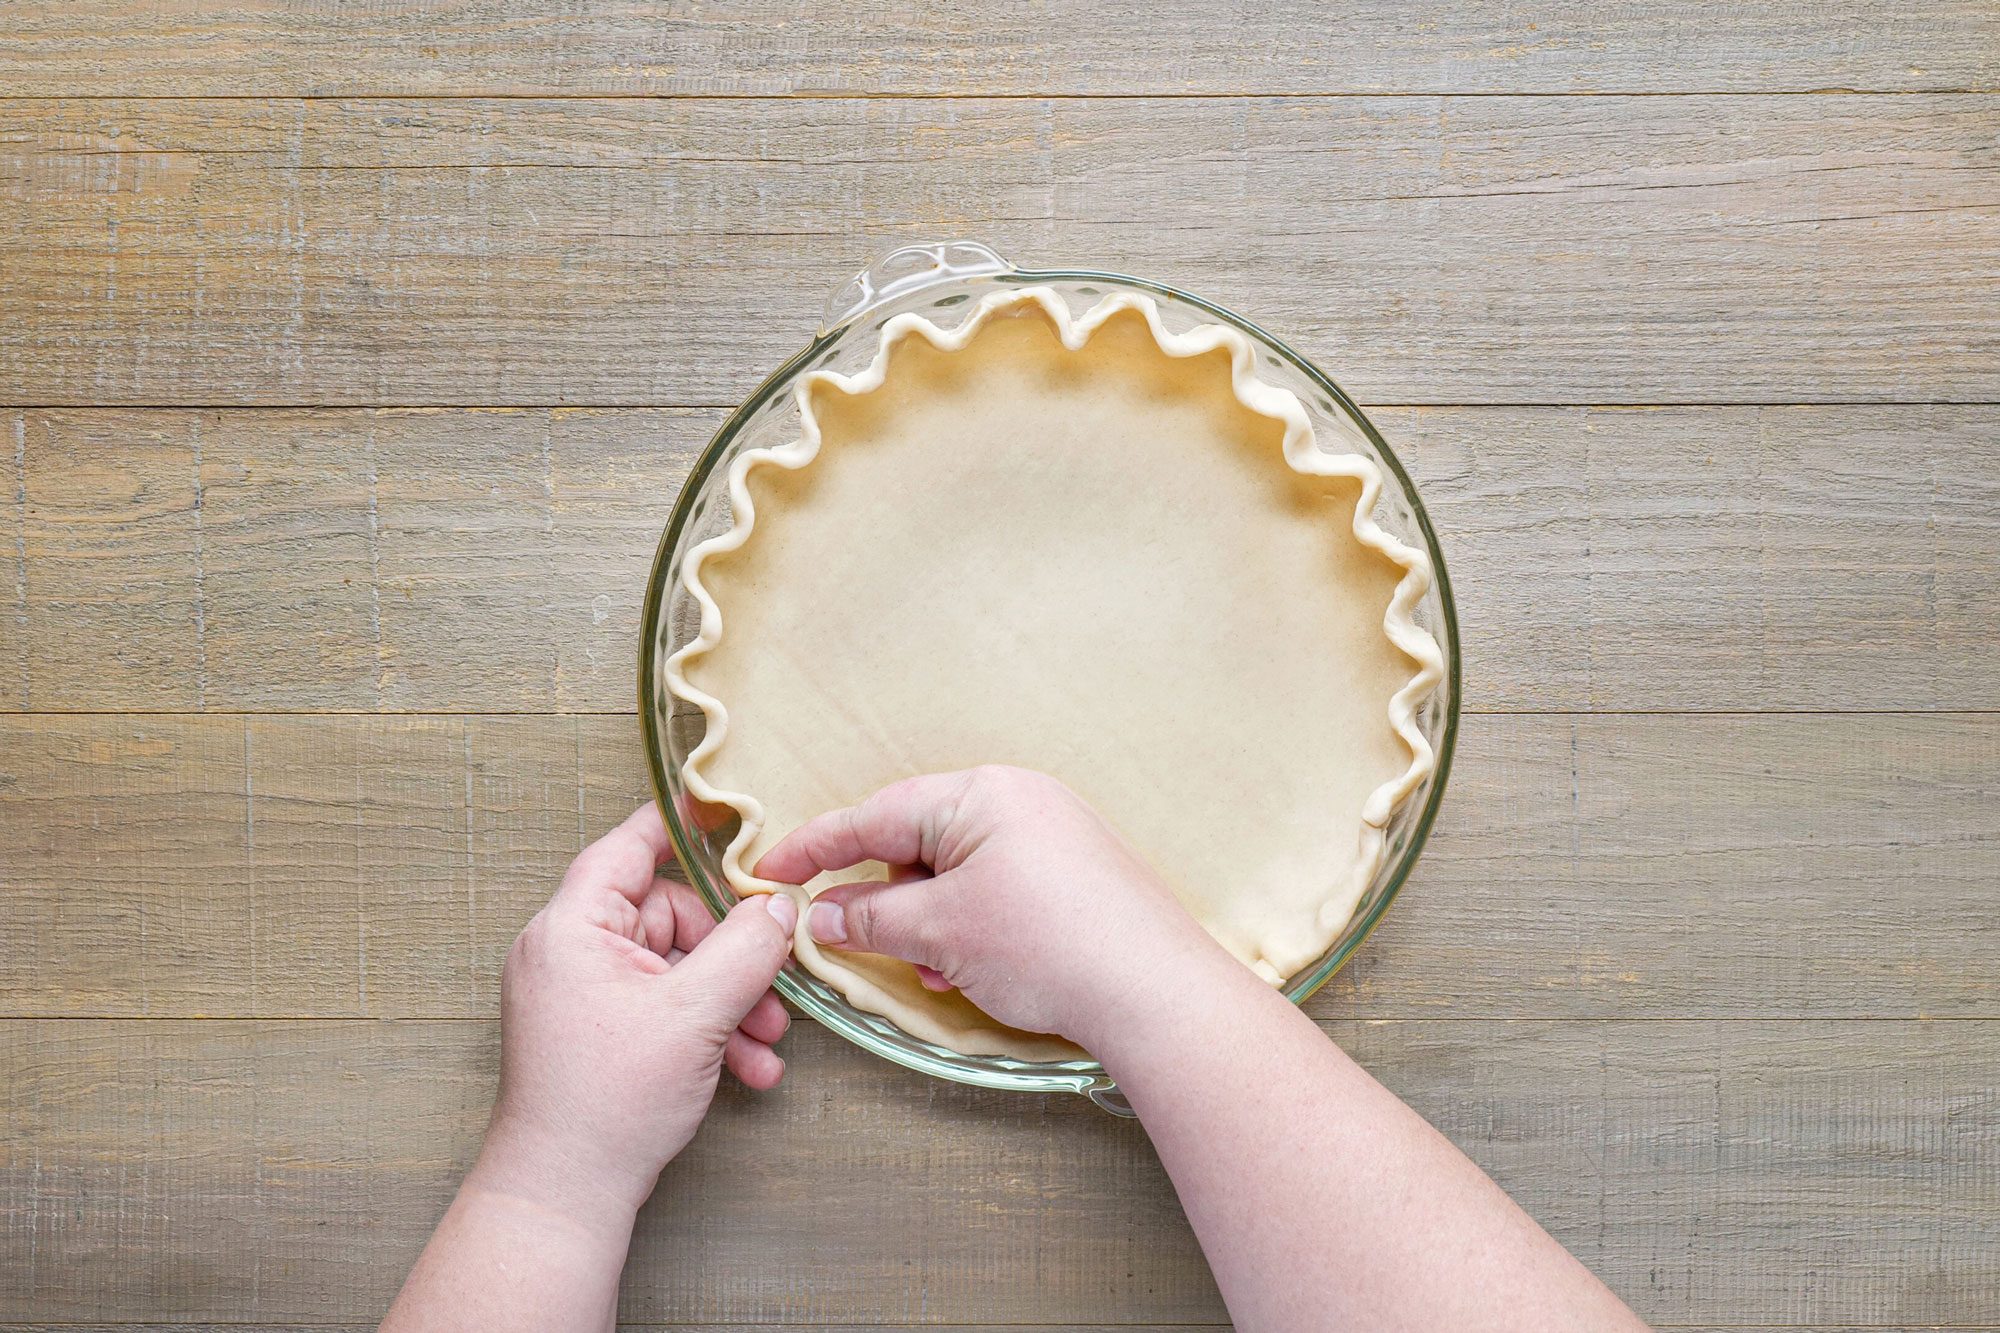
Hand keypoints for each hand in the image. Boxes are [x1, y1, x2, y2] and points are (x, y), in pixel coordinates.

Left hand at [478, 803, 796, 1222]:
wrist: (564, 1196)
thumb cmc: (607, 1103)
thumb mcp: (695, 1015)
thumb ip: (746, 949)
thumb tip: (781, 905)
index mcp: (573, 928)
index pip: (630, 847)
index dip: (681, 824)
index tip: (729, 813)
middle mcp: (569, 951)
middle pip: (669, 914)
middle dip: (732, 955)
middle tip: (775, 988)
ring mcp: (582, 992)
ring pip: (676, 967)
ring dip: (729, 1001)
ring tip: (767, 1043)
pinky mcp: (597, 1029)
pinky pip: (663, 1004)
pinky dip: (706, 1029)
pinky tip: (747, 1069)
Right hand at [754, 765, 1229, 1048]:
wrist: (1155, 992)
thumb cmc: (1049, 946)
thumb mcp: (940, 933)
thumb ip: (870, 918)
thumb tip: (824, 916)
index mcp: (980, 793)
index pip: (873, 815)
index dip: (813, 848)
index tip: (766, 873)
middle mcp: (1018, 800)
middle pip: (915, 842)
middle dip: (884, 898)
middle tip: (856, 940)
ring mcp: (1051, 836)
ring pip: (954, 873)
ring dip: (927, 923)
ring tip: (934, 971)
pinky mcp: (1073, 875)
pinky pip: (994, 890)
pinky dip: (967, 928)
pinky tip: (969, 971)